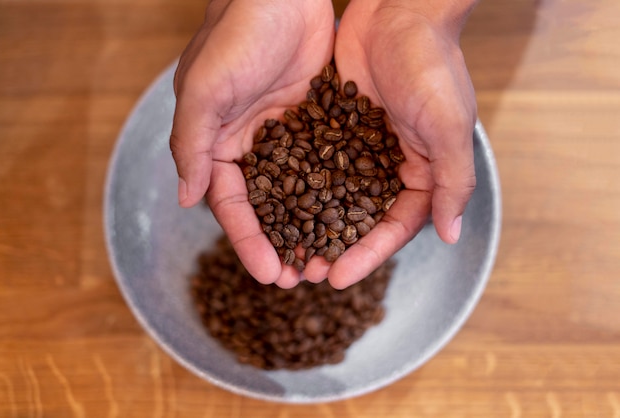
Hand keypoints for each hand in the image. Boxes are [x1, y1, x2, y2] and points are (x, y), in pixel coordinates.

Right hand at [170, 0, 334, 287]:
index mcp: (218, 143)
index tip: (266, 274)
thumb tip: (186, 199)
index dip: (247, 241)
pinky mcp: (316, 120)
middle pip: (265, 207)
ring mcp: (285, 134)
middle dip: (279, 244)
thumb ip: (192, 145)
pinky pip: (325, 164)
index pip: (231, 204)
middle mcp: (250, 144)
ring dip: (310, 227)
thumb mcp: (204, 90)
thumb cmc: (235, 34)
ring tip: (327, 261)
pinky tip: (351, 218)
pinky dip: (335, 192)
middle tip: (298, 280)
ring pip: (298, 192)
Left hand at [304, 0, 477, 288]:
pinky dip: (296, 185)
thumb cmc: (433, 66)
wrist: (400, 11)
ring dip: (309, 225)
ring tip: (283, 252)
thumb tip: (451, 235)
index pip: (394, 228)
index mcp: (422, 174)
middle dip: (333, 248)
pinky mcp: (334, 128)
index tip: (336, 278)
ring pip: (332, 198)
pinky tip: (272, 205)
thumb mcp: (450, 126)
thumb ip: (453, 181)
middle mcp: (390, 168)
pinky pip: (313, 164)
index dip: (367, 255)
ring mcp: (360, 149)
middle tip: (302, 274)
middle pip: (359, 220)